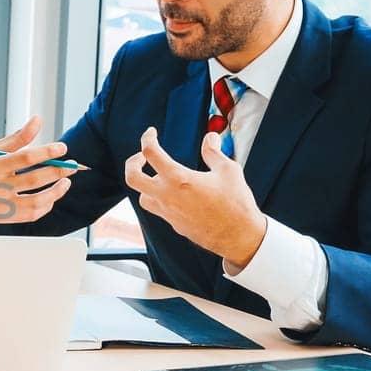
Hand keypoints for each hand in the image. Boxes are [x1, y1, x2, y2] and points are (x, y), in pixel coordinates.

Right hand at [0, 114, 77, 231]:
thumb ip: (17, 138)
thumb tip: (38, 120)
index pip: (24, 158)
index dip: (46, 152)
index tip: (62, 148)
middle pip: (34, 180)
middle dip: (58, 171)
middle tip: (72, 165)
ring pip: (36, 202)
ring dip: (56, 192)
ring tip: (66, 181)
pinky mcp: (2, 218)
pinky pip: (30, 215)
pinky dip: (45, 205)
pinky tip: (52, 196)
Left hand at [124, 128, 267, 267]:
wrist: (238, 236)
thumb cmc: (235, 203)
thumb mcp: (228, 170)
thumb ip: (214, 152)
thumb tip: (210, 137)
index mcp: (179, 179)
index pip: (151, 153)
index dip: (147, 138)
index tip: (151, 133)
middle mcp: (167, 196)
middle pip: (132, 177)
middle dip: (132, 163)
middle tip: (141, 157)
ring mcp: (168, 212)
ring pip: (142, 196)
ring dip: (146, 184)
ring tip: (159, 176)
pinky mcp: (173, 224)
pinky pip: (158, 209)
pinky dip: (160, 198)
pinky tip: (174, 193)